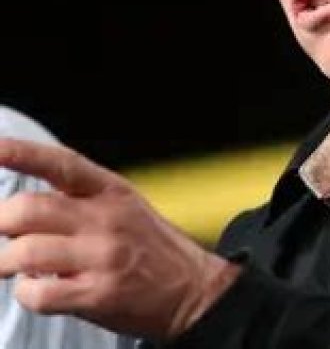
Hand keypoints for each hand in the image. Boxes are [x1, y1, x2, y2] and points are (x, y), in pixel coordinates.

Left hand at [0, 138, 240, 339]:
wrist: (193, 288)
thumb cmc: (153, 248)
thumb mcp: (127, 207)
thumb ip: (82, 200)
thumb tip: (25, 206)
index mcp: (112, 191)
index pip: (62, 164)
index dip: (24, 154)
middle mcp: (106, 219)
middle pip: (29, 209)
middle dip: (2, 222)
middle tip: (5, 232)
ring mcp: (102, 257)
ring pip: (25, 252)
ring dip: (7, 262)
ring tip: (15, 266)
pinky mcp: (98, 295)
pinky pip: (38, 293)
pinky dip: (26, 292)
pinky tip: (39, 288)